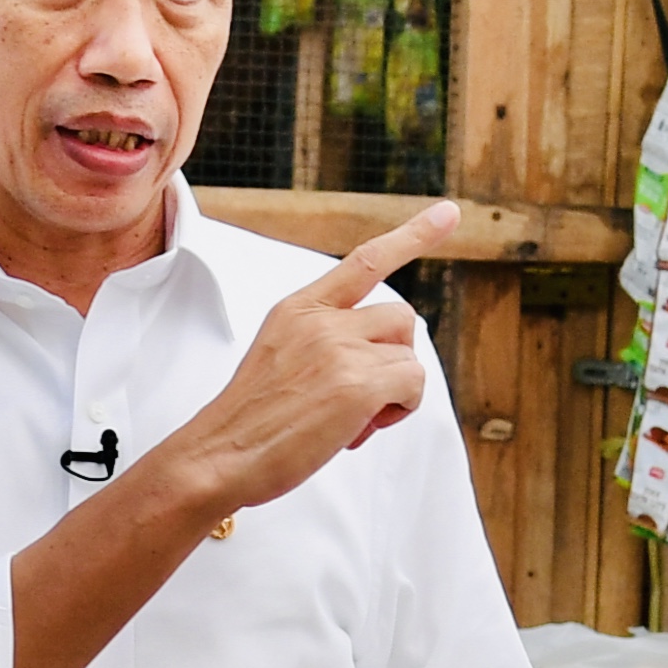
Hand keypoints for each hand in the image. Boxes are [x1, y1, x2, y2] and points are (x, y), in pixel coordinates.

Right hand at [146, 201, 457, 519]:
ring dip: (395, 389)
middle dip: (393, 358)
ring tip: (354, 416)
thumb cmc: (252, 419)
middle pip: (401, 318)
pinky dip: (400, 409)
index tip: (448, 213)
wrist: (220, 454)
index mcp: (298, 308)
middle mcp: (321, 319)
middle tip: (360, 397)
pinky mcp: (357, 384)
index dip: (412, 236)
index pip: (365, 261)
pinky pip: (413, 383)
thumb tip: (376, 357)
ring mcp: (340, 348)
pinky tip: (361, 427)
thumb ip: (324, 340)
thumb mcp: (280, 355)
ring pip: (409, 355)